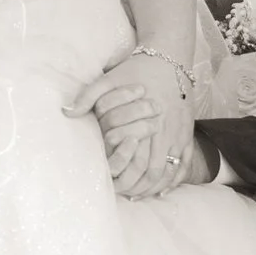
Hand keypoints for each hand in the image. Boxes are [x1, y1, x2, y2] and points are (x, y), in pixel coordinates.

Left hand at [67, 52, 193, 198]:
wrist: (167, 58)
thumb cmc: (136, 70)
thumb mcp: (108, 79)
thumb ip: (88, 96)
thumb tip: (68, 112)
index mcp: (146, 122)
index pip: (138, 162)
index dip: (126, 179)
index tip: (114, 186)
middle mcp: (165, 132)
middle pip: (155, 172)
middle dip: (140, 188)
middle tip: (127, 196)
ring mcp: (179, 133)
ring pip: (170, 171)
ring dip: (156, 186)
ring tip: (141, 194)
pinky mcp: (187, 132)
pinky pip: (184, 161)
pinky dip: (176, 178)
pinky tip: (164, 188)